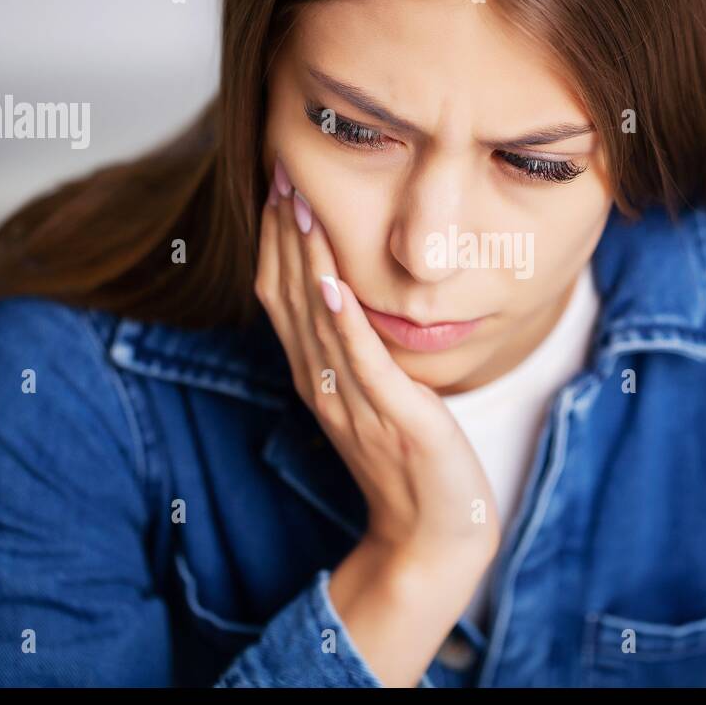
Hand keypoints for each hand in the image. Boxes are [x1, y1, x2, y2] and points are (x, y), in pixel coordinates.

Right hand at [254, 158, 500, 566]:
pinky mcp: (393, 416)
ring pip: (317, 319)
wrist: (431, 533)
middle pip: (288, 298)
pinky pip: (360, 362)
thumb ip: (350, 349)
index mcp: (316, 376)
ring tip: (295, 204)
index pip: (281, 296)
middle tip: (277, 171)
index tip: (276, 185)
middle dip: (281, 233)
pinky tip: (334, 282)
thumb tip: (342, 295)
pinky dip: (343, 322)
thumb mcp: (370, 395)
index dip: (274, 240)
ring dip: (305, 259)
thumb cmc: (408, 461)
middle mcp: (323, 385)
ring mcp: (353, 402)